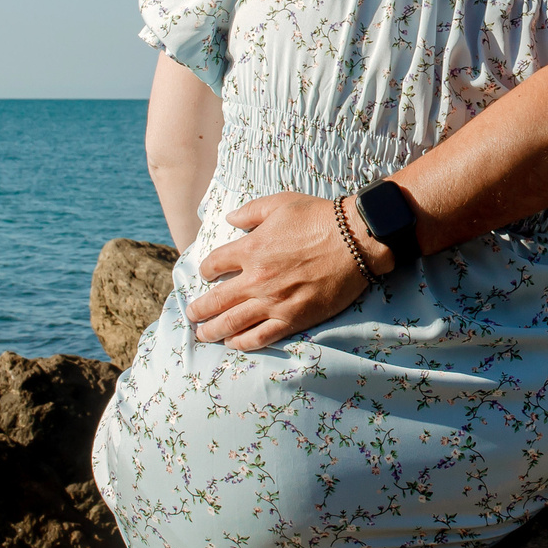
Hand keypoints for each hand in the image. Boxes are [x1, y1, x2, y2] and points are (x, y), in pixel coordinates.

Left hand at [188, 192, 378, 351]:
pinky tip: (233, 344)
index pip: (213, 265)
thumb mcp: (280, 203)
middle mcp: (255, 279)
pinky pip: (260, 337)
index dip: (205, 270)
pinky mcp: (292, 318)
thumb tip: (229, 218)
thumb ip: (250, 212)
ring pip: (232, 323)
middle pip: (215, 301)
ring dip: (212, 331)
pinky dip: (242, 343)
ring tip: (203, 335)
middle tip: (191, 316)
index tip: (206, 275)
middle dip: (198, 310)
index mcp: (249, 249)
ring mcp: (273, 302)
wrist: (356, 240)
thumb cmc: (318, 217)